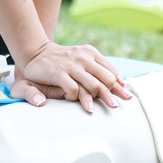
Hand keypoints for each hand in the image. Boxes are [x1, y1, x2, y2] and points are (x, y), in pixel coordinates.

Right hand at [11, 41, 131, 112]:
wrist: (36, 53)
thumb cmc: (63, 59)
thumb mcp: (83, 58)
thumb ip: (100, 69)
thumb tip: (121, 83)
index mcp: (91, 53)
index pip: (111, 71)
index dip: (118, 85)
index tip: (125, 96)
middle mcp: (84, 58)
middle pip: (106, 79)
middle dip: (111, 95)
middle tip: (114, 106)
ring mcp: (72, 65)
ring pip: (93, 86)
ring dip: (95, 99)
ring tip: (93, 109)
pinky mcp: (59, 73)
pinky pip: (73, 89)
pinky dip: (74, 97)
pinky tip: (71, 99)